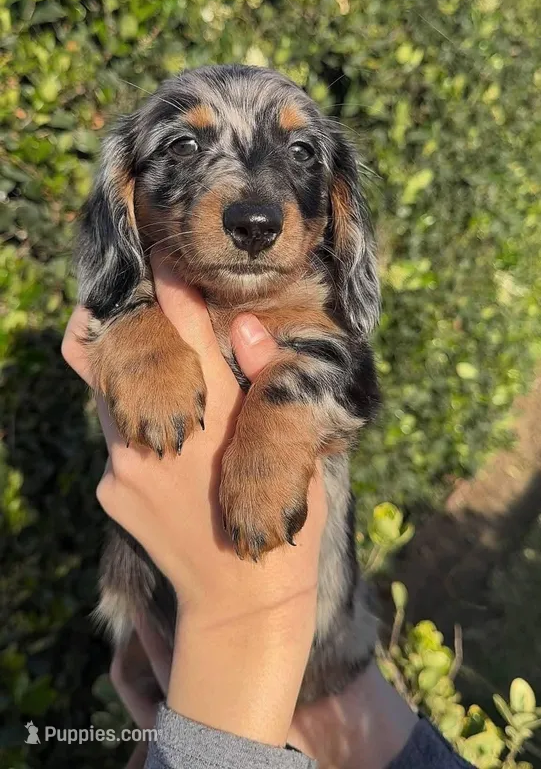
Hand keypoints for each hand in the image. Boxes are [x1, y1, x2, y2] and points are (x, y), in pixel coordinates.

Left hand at [62, 254, 326, 745]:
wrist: (242, 600)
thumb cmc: (281, 515)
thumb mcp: (290, 445)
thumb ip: (265, 380)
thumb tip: (244, 326)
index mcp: (216, 408)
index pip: (182, 325)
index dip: (168, 285)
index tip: (160, 262)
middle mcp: (163, 426)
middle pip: (108, 351)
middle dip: (108, 321)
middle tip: (121, 309)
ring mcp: (127, 460)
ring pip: (105, 396)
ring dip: (123, 380)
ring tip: (155, 385)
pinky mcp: (111, 490)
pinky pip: (113, 446)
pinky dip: (133, 437)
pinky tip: (164, 459)